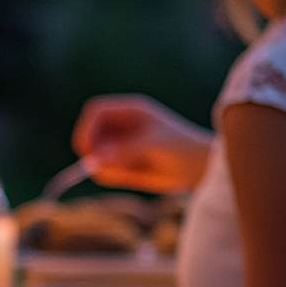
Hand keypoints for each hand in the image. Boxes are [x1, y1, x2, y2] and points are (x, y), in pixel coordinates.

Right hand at [72, 94, 212, 192]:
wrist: (198, 168)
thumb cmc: (182, 148)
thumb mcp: (155, 144)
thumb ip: (125, 150)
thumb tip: (96, 159)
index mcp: (130, 110)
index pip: (95, 111)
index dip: (87, 128)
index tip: (89, 148)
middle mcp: (120, 126)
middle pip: (88, 134)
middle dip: (91, 150)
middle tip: (103, 165)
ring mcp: (118, 145)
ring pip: (93, 156)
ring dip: (104, 166)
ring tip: (130, 170)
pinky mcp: (120, 164)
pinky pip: (102, 171)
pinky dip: (109, 176)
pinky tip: (132, 175)